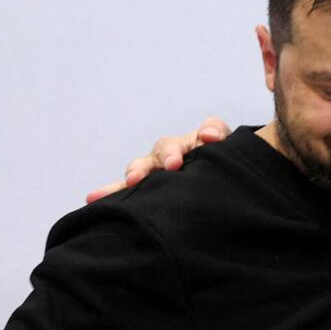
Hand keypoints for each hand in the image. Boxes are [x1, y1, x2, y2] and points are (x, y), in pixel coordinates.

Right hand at [85, 117, 231, 203]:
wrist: (219, 199)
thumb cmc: (228, 181)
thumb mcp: (236, 166)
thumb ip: (229, 151)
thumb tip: (211, 137)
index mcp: (207, 145)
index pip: (211, 130)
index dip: (210, 131)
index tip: (210, 139)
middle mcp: (180, 153)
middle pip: (169, 146)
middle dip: (169, 154)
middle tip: (173, 165)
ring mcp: (158, 169)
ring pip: (145, 164)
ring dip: (139, 171)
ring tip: (134, 179)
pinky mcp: (144, 187)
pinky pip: (125, 189)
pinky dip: (111, 191)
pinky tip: (94, 197)